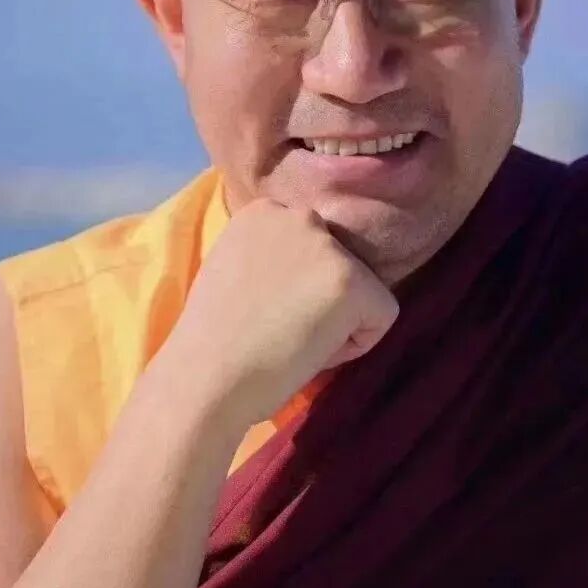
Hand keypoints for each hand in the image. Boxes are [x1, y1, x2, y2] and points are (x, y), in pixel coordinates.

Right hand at [163, 198, 399, 426]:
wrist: (205, 377)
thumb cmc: (213, 339)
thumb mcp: (236, 270)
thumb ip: (272, 258)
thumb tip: (306, 274)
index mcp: (264, 210)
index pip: (311, 246)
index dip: (297, 285)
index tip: (266, 309)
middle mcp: (298, 215)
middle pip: (339, 262)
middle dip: (321, 296)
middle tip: (282, 327)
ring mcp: (327, 246)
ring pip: (362, 288)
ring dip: (339, 319)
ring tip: (294, 340)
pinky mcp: (352, 280)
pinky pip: (383, 316)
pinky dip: (357, 343)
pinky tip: (314, 351)